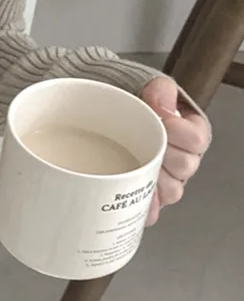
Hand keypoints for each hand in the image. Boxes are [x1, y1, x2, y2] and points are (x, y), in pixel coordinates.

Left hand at [140, 77, 209, 225]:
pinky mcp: (147, 196)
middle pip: (185, 166)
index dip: (180, 133)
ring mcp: (165, 179)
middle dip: (163, 157)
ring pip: (171, 191)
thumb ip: (157, 90)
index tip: (163, 121)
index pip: (196, 138)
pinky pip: (151, 209)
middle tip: (143, 145)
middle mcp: (181, 158)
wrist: (105, 119)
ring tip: (135, 171)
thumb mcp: (145, 90)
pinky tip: (130, 203)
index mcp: (188, 133)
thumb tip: (159, 94)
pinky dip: (142, 207)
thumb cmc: (131, 106)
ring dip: (154, 183)